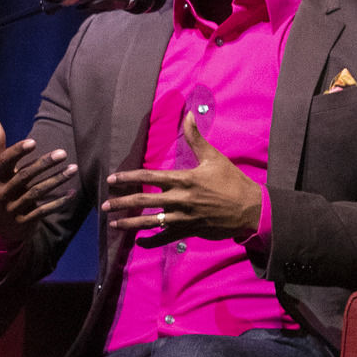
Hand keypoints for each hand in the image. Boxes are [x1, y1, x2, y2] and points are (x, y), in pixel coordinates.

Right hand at [0, 112, 78, 251]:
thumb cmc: (0, 186)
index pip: (4, 163)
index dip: (17, 152)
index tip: (34, 142)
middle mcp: (1, 193)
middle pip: (24, 177)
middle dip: (44, 164)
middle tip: (63, 153)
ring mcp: (12, 208)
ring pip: (36, 193)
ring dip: (56, 181)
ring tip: (73, 169)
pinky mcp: (24, 221)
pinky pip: (43, 211)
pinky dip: (58, 202)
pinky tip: (72, 193)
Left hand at [102, 109, 262, 245]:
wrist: (251, 209)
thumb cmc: (232, 182)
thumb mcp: (214, 158)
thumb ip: (196, 138)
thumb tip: (188, 114)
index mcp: (183, 180)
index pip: (149, 177)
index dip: (129, 178)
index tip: (113, 180)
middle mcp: (180, 200)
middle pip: (144, 201)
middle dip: (122, 204)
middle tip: (105, 206)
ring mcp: (184, 217)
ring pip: (151, 221)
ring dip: (131, 224)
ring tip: (113, 224)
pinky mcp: (190, 230)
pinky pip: (167, 237)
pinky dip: (153, 241)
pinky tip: (140, 242)